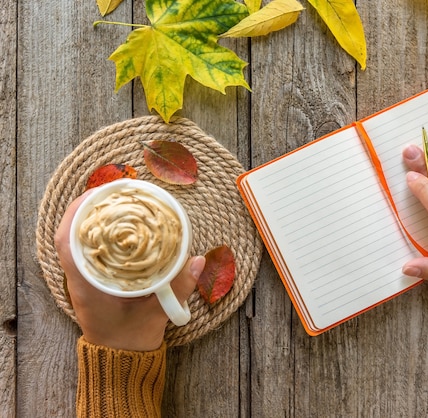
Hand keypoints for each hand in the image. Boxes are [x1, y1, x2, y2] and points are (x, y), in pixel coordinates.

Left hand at [54, 192, 204, 350]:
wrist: (121, 358)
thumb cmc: (132, 338)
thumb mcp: (157, 313)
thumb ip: (179, 287)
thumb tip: (197, 259)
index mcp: (87, 286)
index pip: (68, 244)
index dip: (77, 215)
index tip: (94, 196)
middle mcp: (81, 280)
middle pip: (71, 236)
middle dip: (87, 209)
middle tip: (110, 191)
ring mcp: (85, 280)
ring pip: (79, 242)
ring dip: (93, 220)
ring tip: (114, 202)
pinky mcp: (95, 281)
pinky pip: (91, 251)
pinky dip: (101, 234)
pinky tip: (118, 224)